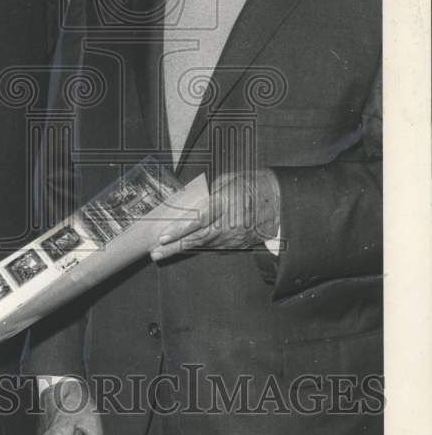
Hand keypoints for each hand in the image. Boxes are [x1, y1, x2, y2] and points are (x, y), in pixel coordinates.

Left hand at [151, 169, 280, 260]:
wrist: (278, 201)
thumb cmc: (250, 184)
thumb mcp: (228, 180)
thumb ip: (208, 192)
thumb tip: (188, 200)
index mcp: (225, 203)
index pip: (198, 220)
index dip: (180, 231)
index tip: (163, 237)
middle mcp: (229, 223)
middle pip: (197, 238)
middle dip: (174, 247)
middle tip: (155, 253)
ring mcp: (234, 237)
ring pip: (203, 245)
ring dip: (182, 249)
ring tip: (161, 253)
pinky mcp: (237, 244)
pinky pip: (214, 247)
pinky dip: (198, 248)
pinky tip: (183, 249)